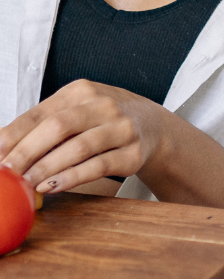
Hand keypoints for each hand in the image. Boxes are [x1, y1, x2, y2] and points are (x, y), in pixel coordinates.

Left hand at [0, 80, 167, 193]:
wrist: (153, 126)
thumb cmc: (103, 120)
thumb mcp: (76, 110)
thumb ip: (43, 125)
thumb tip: (1, 145)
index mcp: (81, 91)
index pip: (40, 113)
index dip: (14, 135)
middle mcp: (103, 105)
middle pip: (58, 127)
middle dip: (27, 152)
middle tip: (7, 173)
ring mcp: (122, 128)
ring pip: (79, 147)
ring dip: (47, 168)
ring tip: (26, 184)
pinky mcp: (133, 153)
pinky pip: (99, 166)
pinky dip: (72, 178)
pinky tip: (53, 187)